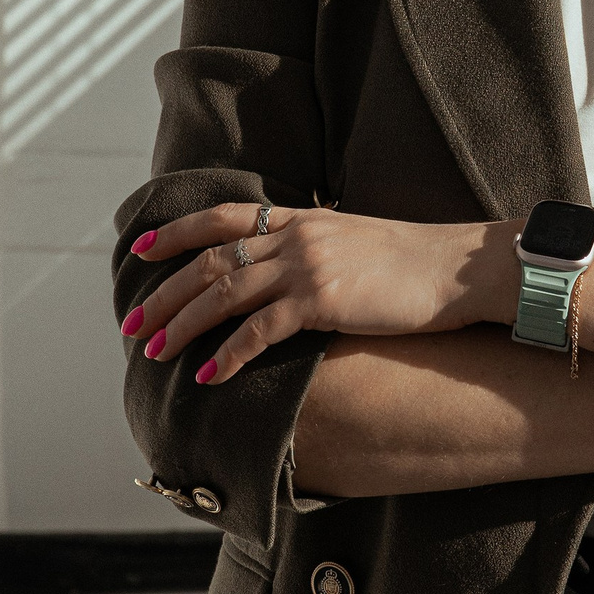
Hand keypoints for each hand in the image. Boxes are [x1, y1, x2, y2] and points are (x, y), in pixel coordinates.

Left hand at [122, 203, 512, 383]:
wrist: (460, 269)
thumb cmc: (418, 264)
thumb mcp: (358, 242)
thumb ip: (318, 249)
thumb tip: (291, 272)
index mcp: (304, 218)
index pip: (224, 216)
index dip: (177, 232)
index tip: (142, 248)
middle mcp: (298, 236)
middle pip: (210, 259)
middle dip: (166, 293)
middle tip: (133, 323)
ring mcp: (308, 266)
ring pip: (224, 292)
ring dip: (183, 325)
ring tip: (155, 351)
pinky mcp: (323, 300)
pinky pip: (259, 330)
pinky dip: (228, 355)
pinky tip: (209, 376)